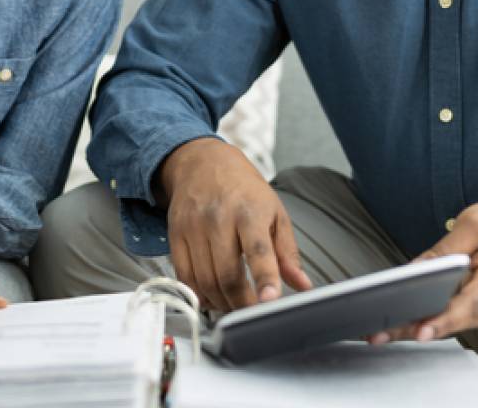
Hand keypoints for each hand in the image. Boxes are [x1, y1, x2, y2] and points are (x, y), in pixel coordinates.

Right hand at [157, 138, 310, 311]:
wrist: (203, 163)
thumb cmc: (243, 189)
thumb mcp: (275, 213)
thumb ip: (288, 253)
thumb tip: (302, 285)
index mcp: (250, 212)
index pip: (258, 250)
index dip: (264, 278)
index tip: (269, 301)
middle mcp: (219, 219)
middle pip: (227, 274)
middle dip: (242, 304)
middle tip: (252, 315)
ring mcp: (194, 227)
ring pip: (205, 280)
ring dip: (221, 303)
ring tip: (234, 307)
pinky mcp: (175, 234)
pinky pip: (183, 276)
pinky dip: (198, 294)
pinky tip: (211, 297)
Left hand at [371, 194, 477, 343]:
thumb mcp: (475, 222)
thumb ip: (444, 249)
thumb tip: (413, 271)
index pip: (470, 305)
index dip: (442, 320)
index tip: (420, 330)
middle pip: (453, 321)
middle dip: (413, 327)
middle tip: (376, 334)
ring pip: (450, 324)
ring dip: (416, 326)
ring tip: (378, 330)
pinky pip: (454, 318)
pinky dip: (429, 318)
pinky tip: (400, 319)